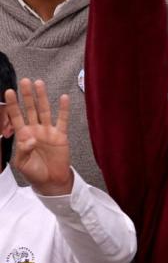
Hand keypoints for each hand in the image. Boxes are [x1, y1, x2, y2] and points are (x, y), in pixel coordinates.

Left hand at [5, 79, 71, 195]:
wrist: (51, 181)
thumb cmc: (34, 172)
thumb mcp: (22, 163)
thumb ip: (23, 150)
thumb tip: (30, 138)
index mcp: (23, 136)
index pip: (16, 116)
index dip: (12, 105)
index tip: (9, 92)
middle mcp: (35, 130)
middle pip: (30, 109)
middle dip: (27, 96)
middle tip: (24, 81)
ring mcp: (48, 131)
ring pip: (44, 110)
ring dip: (42, 97)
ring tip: (39, 83)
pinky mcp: (61, 135)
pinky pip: (62, 119)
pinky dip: (63, 109)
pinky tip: (63, 98)